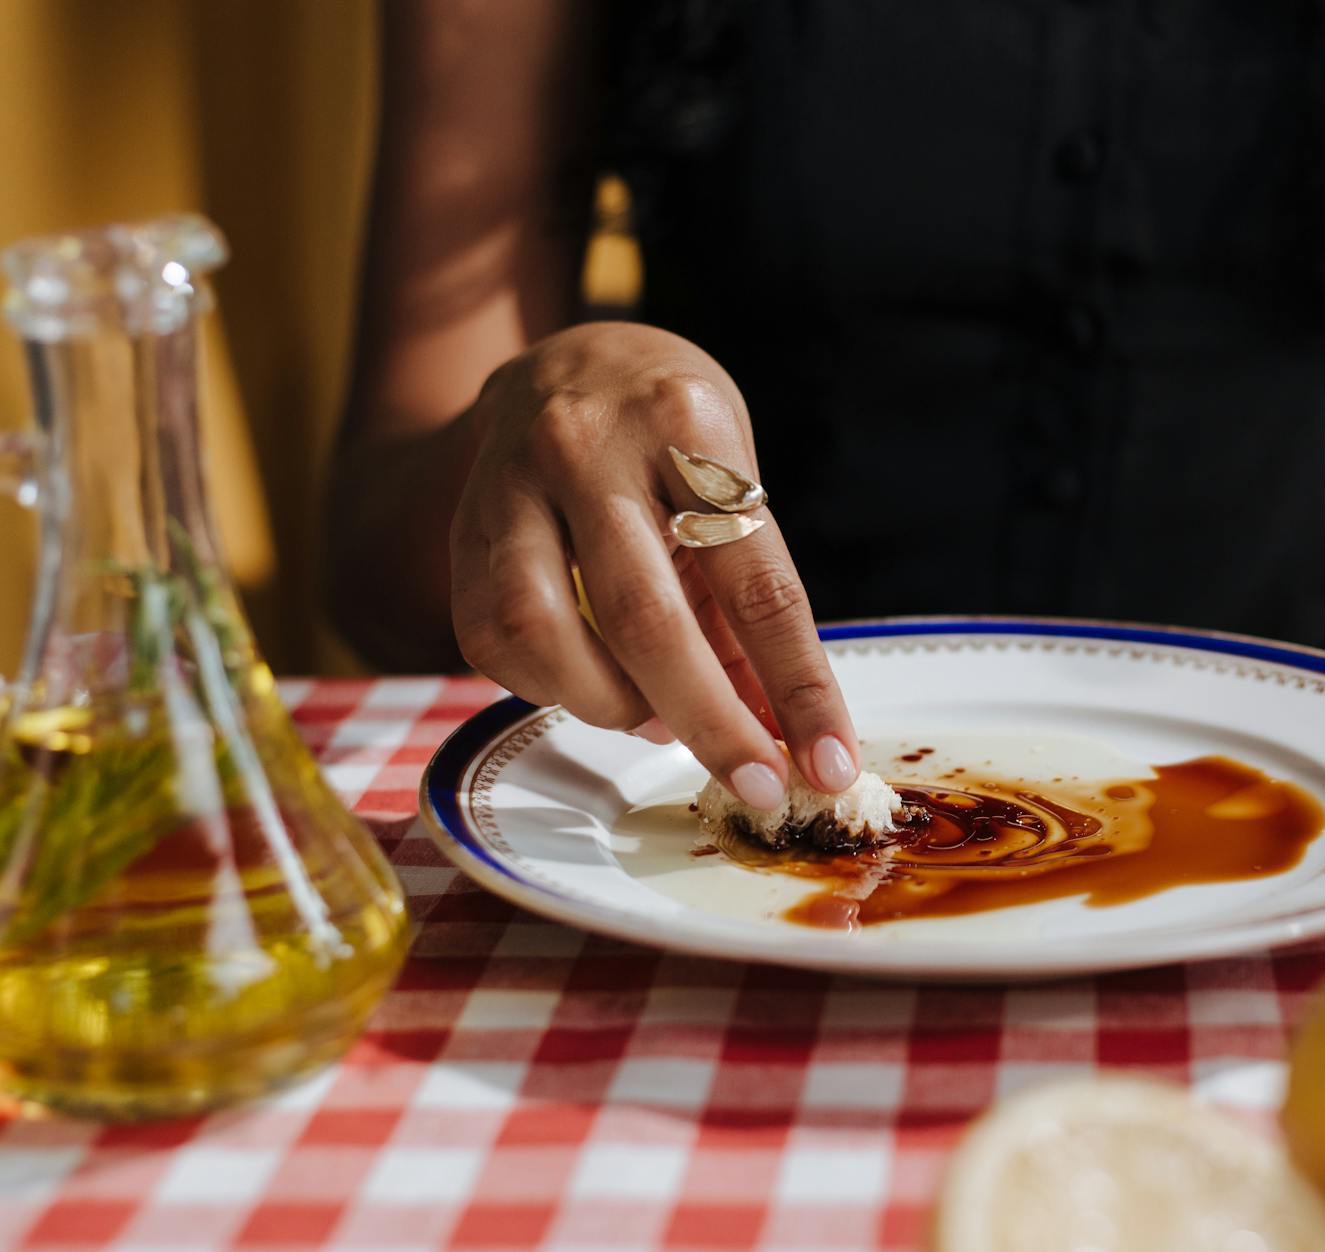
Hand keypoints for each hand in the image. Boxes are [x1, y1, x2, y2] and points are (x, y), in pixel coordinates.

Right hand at [448, 323, 858, 808]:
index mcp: (689, 427)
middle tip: (754, 784)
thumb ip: (749, 607)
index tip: (830, 765)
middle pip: (647, 618)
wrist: (568, 360)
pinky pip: (492, 638)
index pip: (756, 583)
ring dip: (610, 706)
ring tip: (653, 717)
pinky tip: (587, 681)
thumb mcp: (733, 484)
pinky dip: (548, 687)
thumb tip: (786, 734)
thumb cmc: (672, 437)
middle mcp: (590, 446)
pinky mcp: (461, 526)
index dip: (798, 687)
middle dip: (709, 724)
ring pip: (546, 632)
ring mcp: (512, 483)